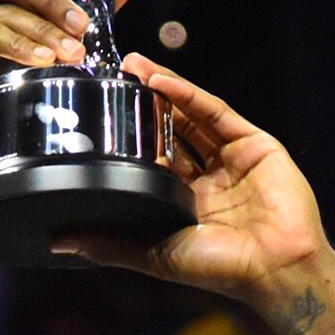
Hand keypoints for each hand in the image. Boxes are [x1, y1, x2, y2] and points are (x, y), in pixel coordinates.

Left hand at [110, 56, 333, 308]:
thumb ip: (109, 244)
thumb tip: (59, 242)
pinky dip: (189, 95)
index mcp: (184, 204)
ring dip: (163, 90)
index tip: (97, 116)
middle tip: (111, 77)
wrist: (276, 267)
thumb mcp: (153, 255)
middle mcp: (207, 180)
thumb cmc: (218, 268)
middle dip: (142, 104)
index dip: (126, 138)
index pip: (150, 161)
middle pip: (170, 132)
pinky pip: (216, 114)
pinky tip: (162, 80)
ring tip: (132, 66)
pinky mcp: (253, 144)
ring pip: (192, 117)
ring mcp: (231, 159)